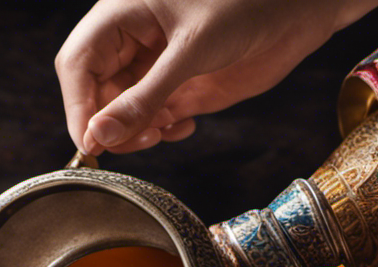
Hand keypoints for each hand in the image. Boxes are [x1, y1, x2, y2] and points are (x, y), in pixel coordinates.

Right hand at [55, 0, 377, 154]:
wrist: (300, 9)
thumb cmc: (246, 4)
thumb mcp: (192, 50)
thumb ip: (144, 97)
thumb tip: (100, 136)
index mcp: (124, 15)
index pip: (78, 65)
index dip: (78, 106)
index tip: (91, 142)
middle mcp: (134, 41)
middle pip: (95, 93)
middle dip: (109, 124)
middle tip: (138, 141)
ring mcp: (156, 66)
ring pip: (122, 112)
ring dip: (135, 132)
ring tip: (163, 131)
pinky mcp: (180, 86)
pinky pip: (152, 119)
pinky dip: (161, 132)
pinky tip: (182, 126)